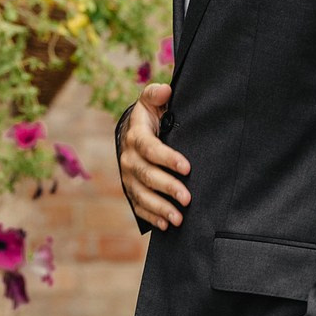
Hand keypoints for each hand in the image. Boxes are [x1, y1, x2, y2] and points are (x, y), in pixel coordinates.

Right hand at [118, 83, 190, 229]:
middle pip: (147, 175)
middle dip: (167, 188)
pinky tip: (165, 225)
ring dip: (160, 207)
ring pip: (142, 195)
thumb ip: (156, 95)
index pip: (150, 148)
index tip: (187, 167)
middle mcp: (129, 159)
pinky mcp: (131, 190)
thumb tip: (165, 90)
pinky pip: (139, 206)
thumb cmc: (148, 117)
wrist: (130, 134)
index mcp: (136, 136)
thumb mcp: (151, 102)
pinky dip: (151, 216)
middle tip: (187, 198)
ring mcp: (128, 177)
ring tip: (178, 218)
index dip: (168, 158)